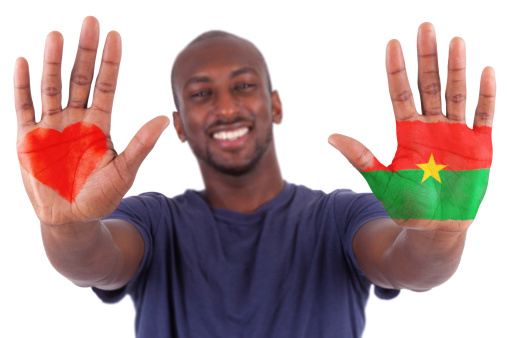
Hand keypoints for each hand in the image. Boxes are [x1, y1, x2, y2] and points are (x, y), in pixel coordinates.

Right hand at [15, 17, 168, 224]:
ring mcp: (52, 125)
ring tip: (58, 34)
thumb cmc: (100, 195)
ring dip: (53, 61)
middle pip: (81, 78)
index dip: (110, 61)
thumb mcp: (124, 170)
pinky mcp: (29, 137)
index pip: (106, 85)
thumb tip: (166, 118)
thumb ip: (141, 144)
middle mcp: (76, 118)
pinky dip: (23, 85)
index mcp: (100, 123)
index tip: (115, 35)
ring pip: (52, 86)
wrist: (71, 218)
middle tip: (91, 21)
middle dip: (85, 51)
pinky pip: (25, 106)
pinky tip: (24, 61)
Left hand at [328, 23, 494, 231]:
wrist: (435, 227)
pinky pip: (483, 115)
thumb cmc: (407, 205)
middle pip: (429, 85)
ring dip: (457, 68)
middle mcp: (431, 125)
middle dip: (427, 58)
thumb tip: (330, 136)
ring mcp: (456, 133)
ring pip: (456, 93)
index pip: (400, 93)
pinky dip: (485, 96)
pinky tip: (486, 71)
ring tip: (454, 41)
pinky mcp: (479, 145)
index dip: (396, 69)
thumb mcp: (381, 179)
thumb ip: (359, 157)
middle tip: (425, 27)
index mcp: (407, 131)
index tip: (392, 43)